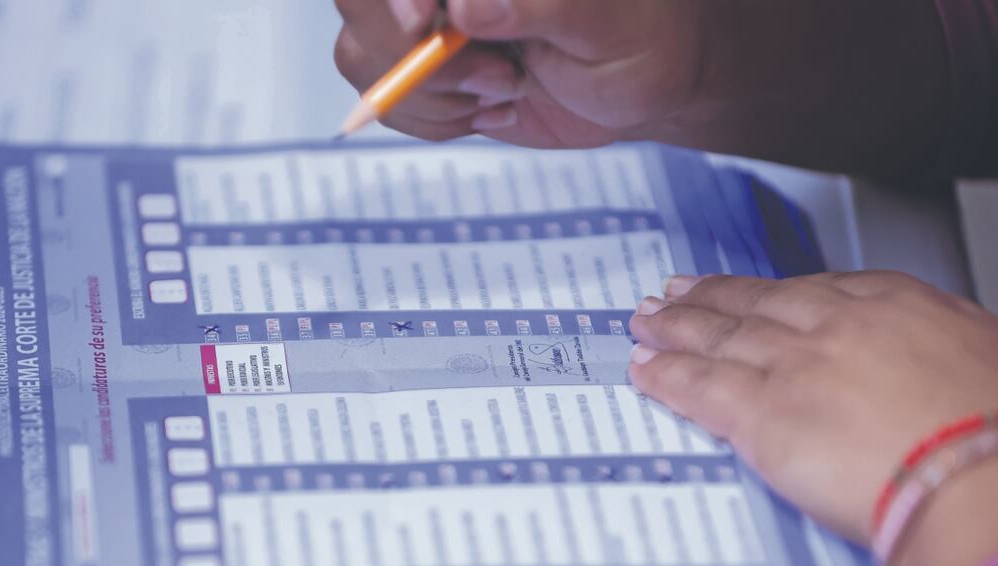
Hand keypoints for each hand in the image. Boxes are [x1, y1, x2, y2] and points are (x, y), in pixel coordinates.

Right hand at [333, 0, 704, 146]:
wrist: (640, 86)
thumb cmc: (640, 38)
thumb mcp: (606, 22)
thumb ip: (543, 5)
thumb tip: (470, 6)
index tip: (425, 26)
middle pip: (357, 1)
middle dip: (413, 55)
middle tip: (502, 79)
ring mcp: (426, 20)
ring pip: (360, 51)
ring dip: (428, 94)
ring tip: (507, 92)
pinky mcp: (424, 69)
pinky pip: (384, 98)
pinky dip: (433, 120)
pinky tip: (493, 110)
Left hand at [628, 271, 997, 543]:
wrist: (986, 472)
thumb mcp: (995, 358)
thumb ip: (944, 349)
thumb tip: (936, 361)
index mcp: (894, 304)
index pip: (816, 289)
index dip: (770, 292)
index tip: (749, 291)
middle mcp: (835, 325)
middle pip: (755, 305)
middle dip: (709, 298)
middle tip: (674, 292)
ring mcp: (793, 366)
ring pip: (718, 338)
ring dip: (674, 329)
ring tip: (645, 323)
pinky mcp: (761, 415)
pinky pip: (699, 388)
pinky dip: (665, 376)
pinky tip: (643, 369)